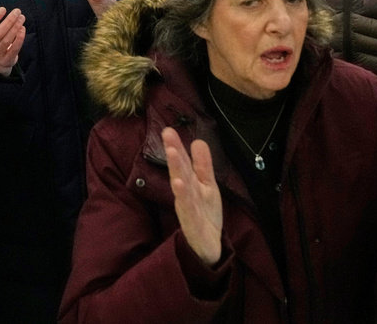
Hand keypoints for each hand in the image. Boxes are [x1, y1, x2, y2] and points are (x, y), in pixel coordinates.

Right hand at [162, 127, 222, 267]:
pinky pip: (189, 211)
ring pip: (182, 189)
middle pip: (179, 172)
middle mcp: (186, 196)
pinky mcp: (193, 226)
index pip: (182, 164)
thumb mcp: (207, 186)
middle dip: (174, 154)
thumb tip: (198, 140)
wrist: (209, 248)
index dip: (176, 147)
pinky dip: (184, 198)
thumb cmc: (205, 214)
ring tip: (172, 153)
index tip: (168, 129)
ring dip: (177, 171)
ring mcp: (188, 211)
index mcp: (190, 185)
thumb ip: (203, 166)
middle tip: (168, 135)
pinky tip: (179, 184)